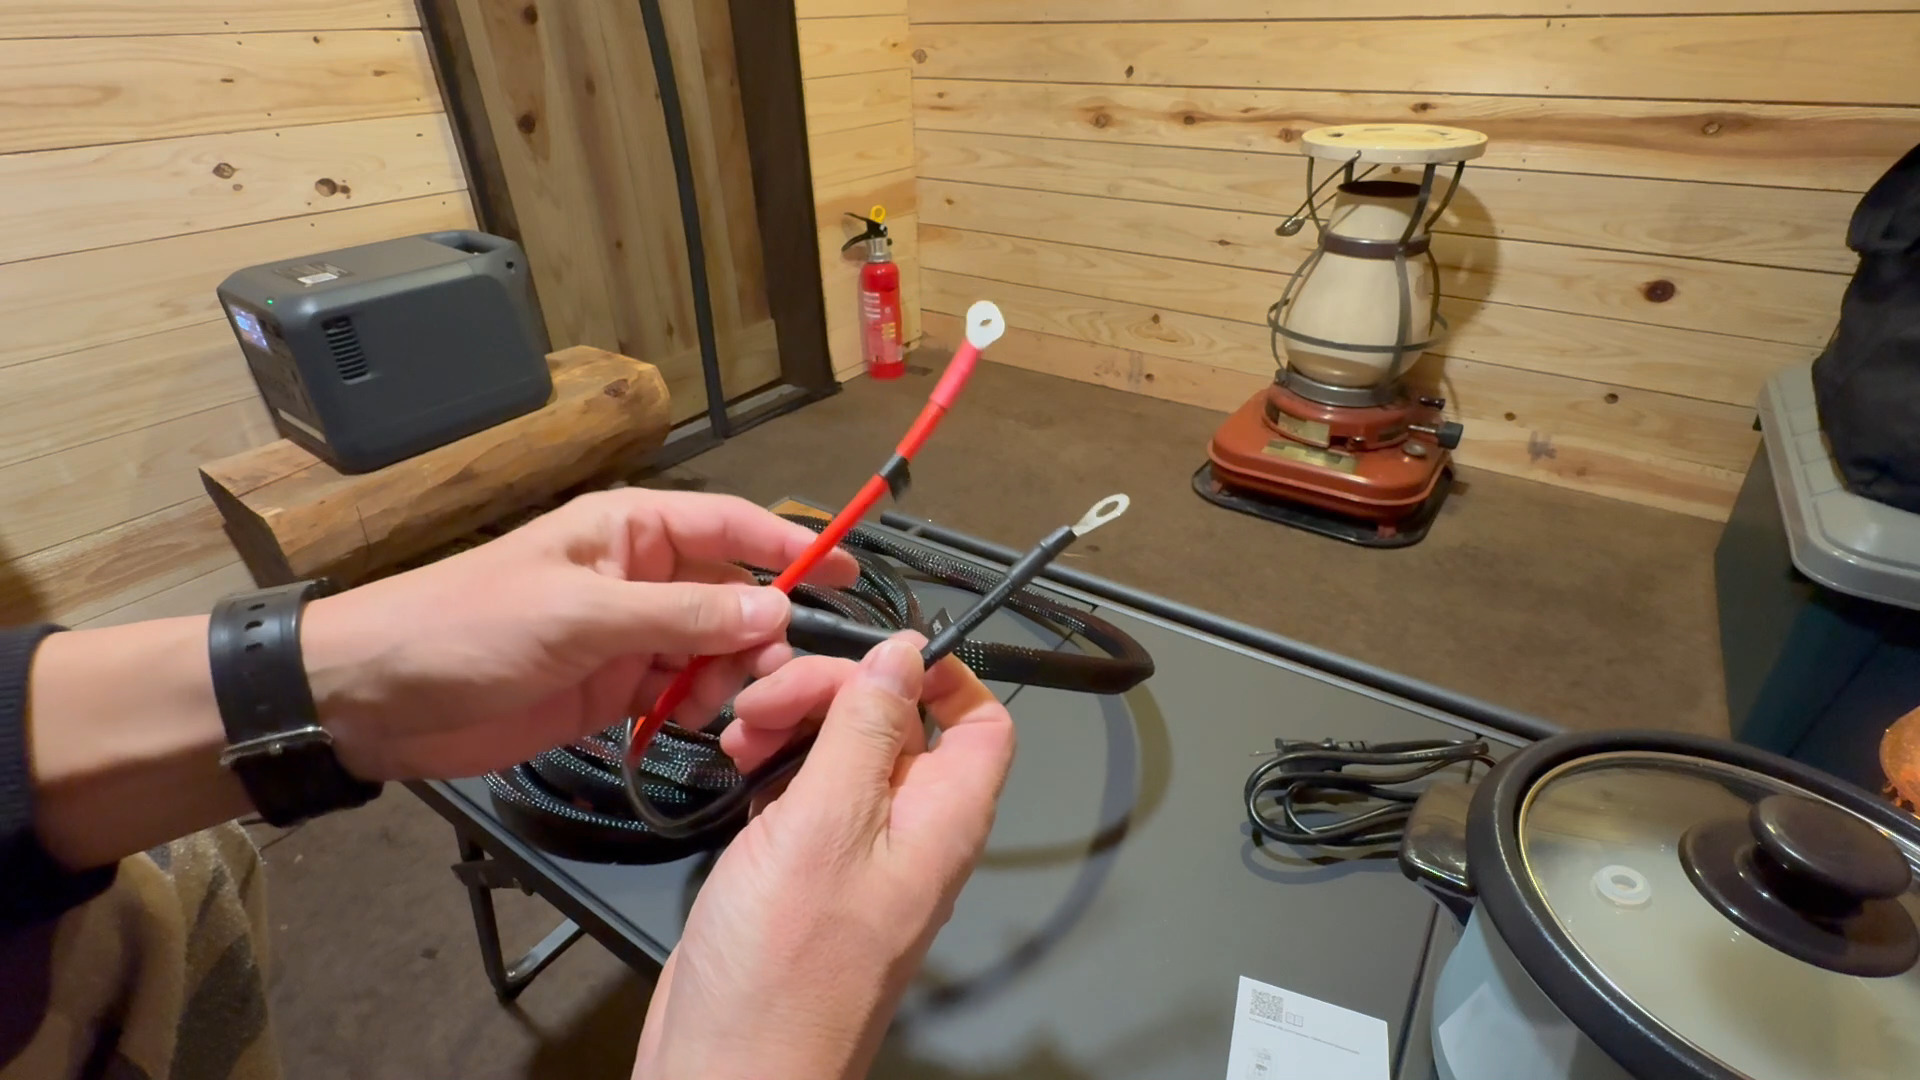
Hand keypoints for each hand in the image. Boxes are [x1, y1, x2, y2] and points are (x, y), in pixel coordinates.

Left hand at [299, 489, 856, 781]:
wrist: (376, 696)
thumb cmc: (468, 628)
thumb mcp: (580, 615)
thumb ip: (681, 614)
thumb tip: (773, 606)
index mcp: (629, 530)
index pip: (731, 524)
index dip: (792, 546)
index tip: (850, 576)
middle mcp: (639, 576)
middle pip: (733, 593)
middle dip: (763, 629)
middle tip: (784, 676)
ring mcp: (628, 636)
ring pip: (714, 649)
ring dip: (733, 677)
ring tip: (731, 710)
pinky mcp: (612, 690)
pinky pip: (680, 694)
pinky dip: (701, 711)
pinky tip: (709, 730)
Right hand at [632, 636, 1015, 1079]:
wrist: (726, 1070)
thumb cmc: (782, 974)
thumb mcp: (826, 824)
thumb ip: (865, 730)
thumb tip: (906, 653)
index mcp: (942, 822)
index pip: (981, 722)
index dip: (937, 675)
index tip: (869, 652)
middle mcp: (909, 836)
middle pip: (897, 725)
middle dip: (832, 694)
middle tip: (768, 703)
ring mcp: (856, 857)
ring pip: (843, 754)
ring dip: (792, 727)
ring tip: (741, 739)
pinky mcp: (805, 874)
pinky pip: (804, 797)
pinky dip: (771, 771)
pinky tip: (737, 773)